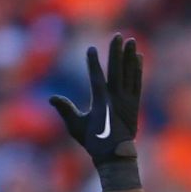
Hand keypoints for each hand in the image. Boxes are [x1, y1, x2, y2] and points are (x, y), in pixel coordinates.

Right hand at [50, 34, 141, 168]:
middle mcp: (115, 99)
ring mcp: (127, 101)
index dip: (93, 63)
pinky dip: (138, 70)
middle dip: (116, 52)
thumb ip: (66, 110)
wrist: (115, 156)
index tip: (91, 48)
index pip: (96, 78)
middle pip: (116, 71)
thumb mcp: (76, 127)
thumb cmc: (93, 142)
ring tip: (131, 40)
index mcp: (100, 103)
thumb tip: (52, 98)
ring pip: (129, 74)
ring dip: (130, 56)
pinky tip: (138, 58)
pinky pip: (137, 83)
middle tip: (118, 35)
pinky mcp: (135, 104)